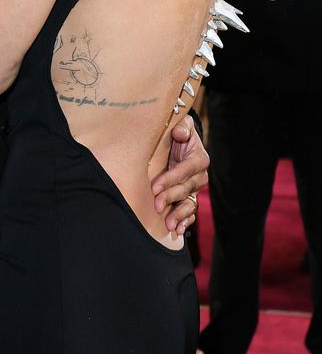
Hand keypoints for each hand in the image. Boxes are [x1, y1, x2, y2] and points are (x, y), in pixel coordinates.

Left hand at [150, 115, 209, 234]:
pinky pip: (190, 211)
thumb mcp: (182, 124)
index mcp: (199, 158)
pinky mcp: (189, 196)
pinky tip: (178, 229)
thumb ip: (182, 127)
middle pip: (185, 189)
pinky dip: (185, 220)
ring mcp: (195, 188)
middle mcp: (199, 175)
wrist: (177, 139)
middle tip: (157, 205)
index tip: (155, 187)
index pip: (185, 171)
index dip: (170, 179)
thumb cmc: (178, 130)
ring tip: (169, 224)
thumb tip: (179, 133)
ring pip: (189, 203)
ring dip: (179, 214)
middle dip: (170, 197)